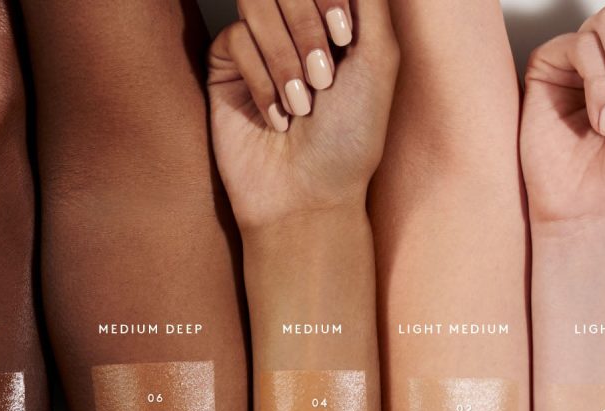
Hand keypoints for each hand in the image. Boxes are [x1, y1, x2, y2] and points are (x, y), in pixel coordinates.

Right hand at [207, 0, 399, 228]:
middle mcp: (297, 27)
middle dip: (310, 32)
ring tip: (302, 107)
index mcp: (337, 20)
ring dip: (286, 61)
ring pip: (259, 6)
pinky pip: (236, 40)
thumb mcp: (379, 58)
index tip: (344, 41)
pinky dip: (262, 82)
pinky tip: (276, 119)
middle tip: (324, 82)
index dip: (329, 2)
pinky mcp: (226, 69)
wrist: (308, 198)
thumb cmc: (350, 141)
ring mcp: (259, 46)